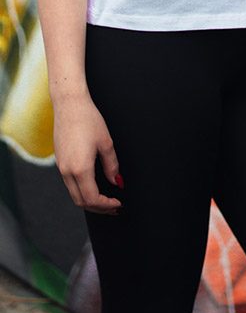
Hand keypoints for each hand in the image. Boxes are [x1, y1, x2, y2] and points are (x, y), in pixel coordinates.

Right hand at [53, 93, 122, 213]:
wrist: (69, 105)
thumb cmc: (89, 119)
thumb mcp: (106, 143)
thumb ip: (112, 166)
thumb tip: (117, 182)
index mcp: (80, 169)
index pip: (92, 199)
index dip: (106, 205)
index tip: (118, 204)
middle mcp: (67, 172)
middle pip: (81, 201)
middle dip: (99, 208)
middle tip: (114, 208)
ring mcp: (61, 167)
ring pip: (74, 194)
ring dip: (90, 201)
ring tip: (106, 200)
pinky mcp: (60, 162)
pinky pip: (70, 184)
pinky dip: (82, 190)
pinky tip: (94, 186)